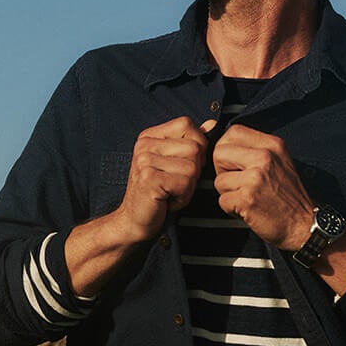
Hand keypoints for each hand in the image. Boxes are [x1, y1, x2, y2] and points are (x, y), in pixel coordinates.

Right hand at [115, 116, 215, 239]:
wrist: (134, 220)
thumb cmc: (157, 193)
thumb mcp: (174, 164)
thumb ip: (191, 142)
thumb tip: (211, 124)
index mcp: (150, 137)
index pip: (186, 124)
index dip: (197, 144)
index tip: (187, 164)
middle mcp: (145, 145)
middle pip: (194, 147)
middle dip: (194, 171)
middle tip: (176, 184)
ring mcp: (145, 160)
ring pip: (192, 167)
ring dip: (188, 187)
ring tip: (171, 192)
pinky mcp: (149, 178)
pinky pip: (184, 184)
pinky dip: (182, 198)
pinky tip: (168, 200)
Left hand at [211, 126, 314, 250]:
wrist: (304, 224)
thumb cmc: (289, 197)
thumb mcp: (279, 162)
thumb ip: (255, 150)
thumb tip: (224, 144)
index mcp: (272, 144)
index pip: (232, 132)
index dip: (227, 149)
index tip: (234, 164)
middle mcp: (265, 157)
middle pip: (219, 152)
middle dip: (222, 170)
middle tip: (237, 183)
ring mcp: (256, 177)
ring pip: (218, 180)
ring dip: (228, 193)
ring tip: (246, 198)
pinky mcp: (248, 199)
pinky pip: (222, 201)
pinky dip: (231, 209)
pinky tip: (247, 210)